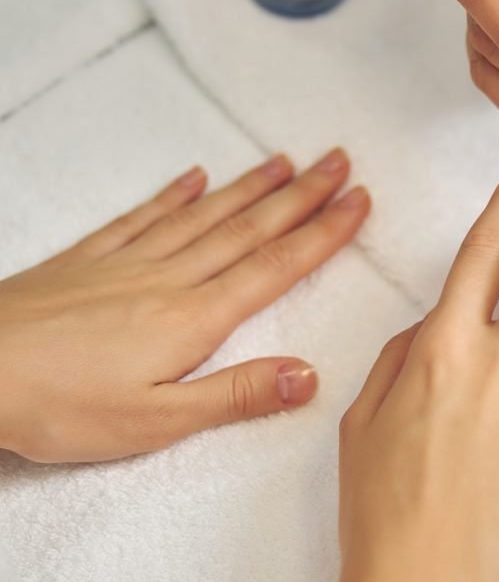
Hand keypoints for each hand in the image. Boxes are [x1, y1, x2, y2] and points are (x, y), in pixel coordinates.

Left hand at [0, 150, 369, 462]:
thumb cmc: (58, 403)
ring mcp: (125, 262)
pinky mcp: (87, 260)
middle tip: (339, 163)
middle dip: (301, 196)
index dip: (322, 234)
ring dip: (251, 187)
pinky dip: (173, 194)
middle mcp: (168, 278)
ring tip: (286, 161)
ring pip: (204, 214)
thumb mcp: (157, 420)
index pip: (274, 269)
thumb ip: (235, 396)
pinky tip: (193, 177)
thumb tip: (308, 376)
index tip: (357, 203)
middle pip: (248, 229)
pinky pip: (142, 216)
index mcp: (193, 318)